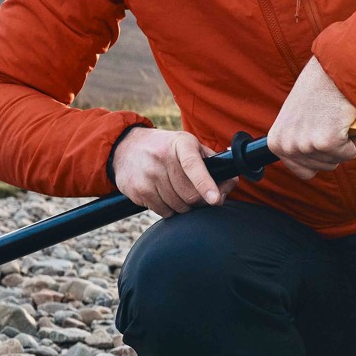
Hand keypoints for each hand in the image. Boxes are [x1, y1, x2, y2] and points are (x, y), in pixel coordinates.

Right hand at [112, 128, 237, 215]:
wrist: (124, 147)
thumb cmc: (165, 148)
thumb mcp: (188, 144)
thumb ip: (211, 161)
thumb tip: (231, 180)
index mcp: (181, 144)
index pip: (193, 166)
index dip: (206, 184)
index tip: (215, 199)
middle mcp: (162, 158)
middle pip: (190, 195)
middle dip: (200, 201)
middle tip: (200, 196)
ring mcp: (148, 175)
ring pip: (178, 206)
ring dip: (184, 206)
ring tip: (178, 192)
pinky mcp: (138, 190)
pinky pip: (164, 212)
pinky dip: (170, 209)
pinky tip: (165, 195)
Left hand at [267, 57, 355, 180]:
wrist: (335, 68)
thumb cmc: (319, 86)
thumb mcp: (296, 117)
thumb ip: (298, 138)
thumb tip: (310, 155)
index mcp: (276, 142)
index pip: (302, 171)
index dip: (320, 158)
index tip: (327, 141)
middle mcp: (287, 146)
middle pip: (322, 167)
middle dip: (337, 150)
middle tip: (338, 125)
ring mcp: (306, 145)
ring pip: (338, 160)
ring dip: (348, 143)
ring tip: (344, 120)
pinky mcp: (327, 142)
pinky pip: (351, 152)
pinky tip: (353, 119)